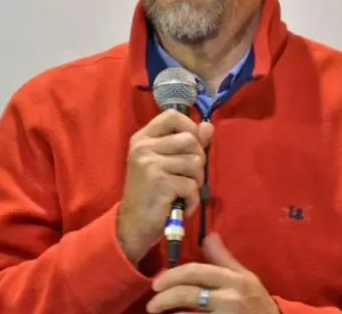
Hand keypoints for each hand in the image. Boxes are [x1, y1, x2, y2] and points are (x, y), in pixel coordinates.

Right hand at [117, 109, 213, 262]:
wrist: (133, 225)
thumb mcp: (164, 163)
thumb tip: (208, 126)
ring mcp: (150, 164)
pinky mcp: (160, 184)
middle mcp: (143, 147)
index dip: (190, 127)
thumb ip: (186, 143)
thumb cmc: (151, 192)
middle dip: (198, 161)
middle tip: (187, 177)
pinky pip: (192, 186)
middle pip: (190, 140)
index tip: (191, 146)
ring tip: (182, 192)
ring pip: (195, 163)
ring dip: (196, 182)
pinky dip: (192, 200)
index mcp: (143, 138)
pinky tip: (179, 204)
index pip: (173, 116)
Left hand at [147, 233, 279, 313]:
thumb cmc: (257, 302)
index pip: (196, 272)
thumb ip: (224, 259)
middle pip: (187, 294)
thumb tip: (208, 236)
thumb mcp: (245, 278)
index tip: (157, 283)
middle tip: (152, 304)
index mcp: (233, 280)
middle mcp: (229, 300)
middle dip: (164, 298)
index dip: (172, 275)